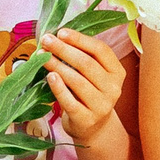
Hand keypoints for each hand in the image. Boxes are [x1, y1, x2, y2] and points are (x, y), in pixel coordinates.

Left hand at [42, 30, 127, 148]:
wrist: (92, 127)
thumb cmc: (88, 94)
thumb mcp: (94, 75)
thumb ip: (83, 57)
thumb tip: (57, 37)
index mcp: (117, 72)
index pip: (101, 50)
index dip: (80, 39)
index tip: (61, 32)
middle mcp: (113, 89)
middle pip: (87, 64)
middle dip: (64, 50)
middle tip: (46, 41)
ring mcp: (101, 106)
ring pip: (77, 81)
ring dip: (57, 65)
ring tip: (42, 56)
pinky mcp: (87, 119)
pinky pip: (70, 101)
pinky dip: (58, 88)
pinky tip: (49, 76)